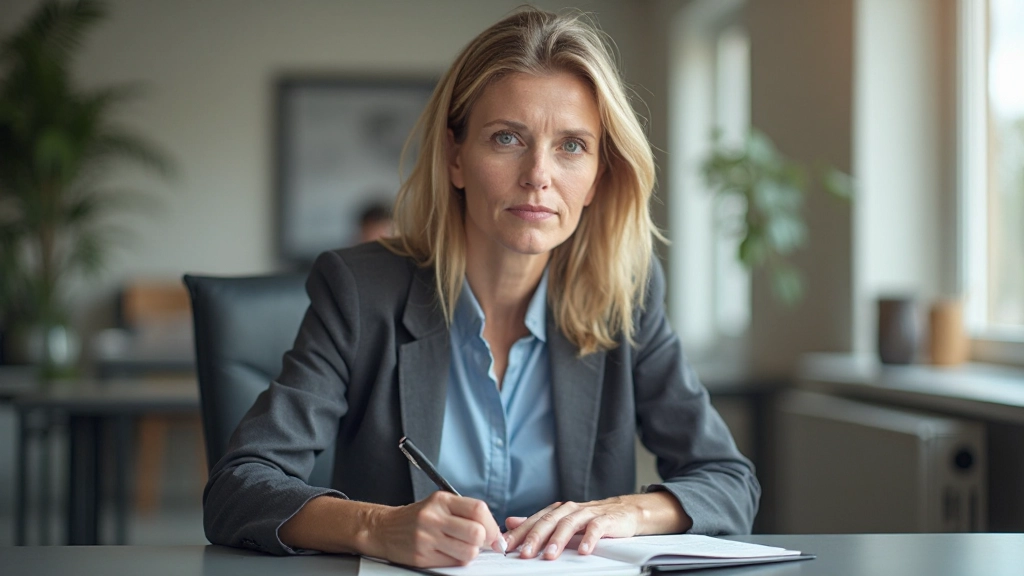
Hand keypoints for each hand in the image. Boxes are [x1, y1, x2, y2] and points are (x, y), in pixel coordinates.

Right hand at [370, 491, 503, 567]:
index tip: (493, 533)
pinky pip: (453, 563)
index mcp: (442, 500)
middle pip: (476, 533)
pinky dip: (455, 560)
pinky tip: (447, 552)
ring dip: (470, 553)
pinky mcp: (422, 556)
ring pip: (468, 552)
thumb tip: (494, 533)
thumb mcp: (439, 504)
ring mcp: (427, 538)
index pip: (478, 509)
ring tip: (460, 547)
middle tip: (479, 542)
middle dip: (483, 541)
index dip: (491, 524)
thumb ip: (465, 513)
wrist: (385, 528)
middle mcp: (434, 517)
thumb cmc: (418, 517)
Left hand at [504, 492, 689, 559]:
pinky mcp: (606, 519)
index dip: (520, 533)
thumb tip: (510, 522)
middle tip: (524, 553)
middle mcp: (570, 509)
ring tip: (549, 556)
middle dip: (535, 538)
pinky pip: (596, 528)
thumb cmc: (592, 519)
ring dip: (558, 540)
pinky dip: (589, 539)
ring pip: (569, 524)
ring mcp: (588, 513)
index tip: (507, 546)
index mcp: (558, 511)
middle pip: (549, 521)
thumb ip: (537, 522)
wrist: (625, 512)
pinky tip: (583, 551)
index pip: (534, 521)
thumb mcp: (562, 520)